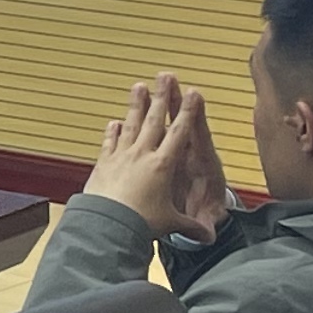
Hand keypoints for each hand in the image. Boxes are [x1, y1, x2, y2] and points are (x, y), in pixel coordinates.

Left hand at [78, 71, 230, 240]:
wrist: (107, 224)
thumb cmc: (140, 222)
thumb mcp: (170, 224)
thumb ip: (190, 226)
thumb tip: (208, 235)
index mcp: (162, 165)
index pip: (179, 133)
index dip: (187, 111)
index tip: (192, 92)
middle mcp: (142, 154)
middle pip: (153, 120)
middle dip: (161, 97)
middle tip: (165, 76)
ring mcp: (121, 156)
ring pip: (130, 124)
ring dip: (135, 105)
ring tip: (139, 86)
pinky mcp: (103, 164)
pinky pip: (109, 143)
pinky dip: (112, 132)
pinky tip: (113, 122)